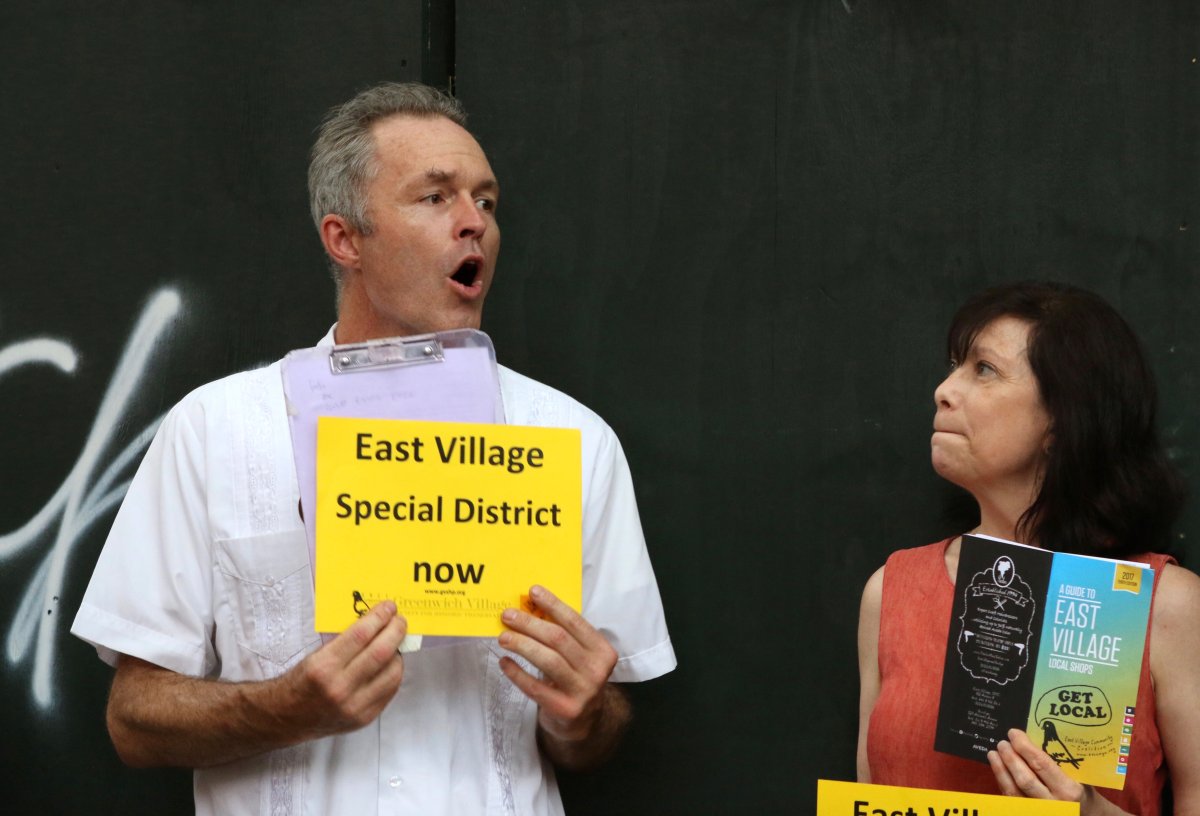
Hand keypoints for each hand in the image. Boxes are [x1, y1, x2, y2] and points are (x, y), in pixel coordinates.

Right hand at [280, 599, 407, 737]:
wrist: (286, 718)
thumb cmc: (300, 682)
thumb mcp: (315, 656)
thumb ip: (345, 642)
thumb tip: (375, 622)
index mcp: (323, 667)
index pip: (361, 635)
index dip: (379, 617)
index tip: (389, 607)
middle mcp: (340, 688)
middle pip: (381, 653)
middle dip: (395, 631)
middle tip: (399, 620)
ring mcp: (354, 707)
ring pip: (392, 673)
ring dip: (398, 653)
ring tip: (395, 643)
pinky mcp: (364, 718)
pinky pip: (390, 690)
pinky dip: (393, 673)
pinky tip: (390, 664)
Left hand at [498, 585, 617, 741]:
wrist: (584, 721)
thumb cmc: (575, 678)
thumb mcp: (579, 655)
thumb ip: (563, 635)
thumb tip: (530, 608)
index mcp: (602, 651)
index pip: (575, 622)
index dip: (553, 605)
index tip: (533, 592)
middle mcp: (597, 670)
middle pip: (558, 639)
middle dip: (530, 624)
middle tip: (508, 615)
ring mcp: (583, 691)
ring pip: (548, 660)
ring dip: (522, 645)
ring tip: (503, 637)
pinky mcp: (565, 709)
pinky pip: (536, 688)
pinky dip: (517, 673)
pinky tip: (504, 662)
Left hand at [989, 729, 1107, 813]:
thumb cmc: (1081, 792)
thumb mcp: (1077, 776)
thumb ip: (1058, 761)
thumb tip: (1030, 738)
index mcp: (1069, 790)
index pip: (1042, 765)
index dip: (1024, 747)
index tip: (1014, 733)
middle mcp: (1054, 804)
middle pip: (1024, 779)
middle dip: (1010, 759)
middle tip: (1002, 743)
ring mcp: (1039, 812)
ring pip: (1013, 792)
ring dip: (1001, 770)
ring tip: (993, 754)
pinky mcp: (1027, 814)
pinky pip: (1011, 800)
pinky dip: (1002, 783)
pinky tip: (998, 770)